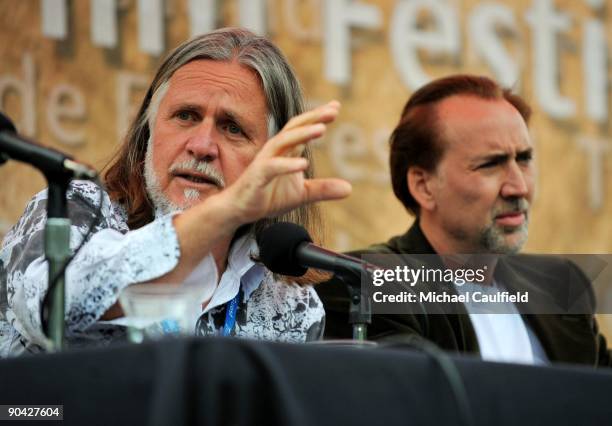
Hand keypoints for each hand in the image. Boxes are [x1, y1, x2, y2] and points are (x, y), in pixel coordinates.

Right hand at [218, 101, 351, 226]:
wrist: (241, 209)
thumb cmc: (268, 196)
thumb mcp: (302, 194)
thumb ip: (323, 189)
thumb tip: (349, 189)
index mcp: (286, 151)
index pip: (303, 128)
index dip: (318, 116)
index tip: (336, 106)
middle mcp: (276, 151)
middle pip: (295, 128)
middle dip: (314, 118)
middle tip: (333, 110)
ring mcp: (265, 162)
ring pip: (284, 142)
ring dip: (303, 134)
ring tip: (322, 129)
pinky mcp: (257, 176)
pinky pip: (272, 167)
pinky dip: (287, 165)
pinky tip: (303, 164)